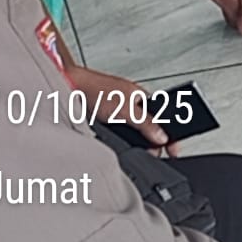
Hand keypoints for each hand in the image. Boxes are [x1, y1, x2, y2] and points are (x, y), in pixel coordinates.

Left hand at [65, 65, 179, 153]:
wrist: (68, 89)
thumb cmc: (95, 89)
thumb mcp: (125, 110)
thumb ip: (145, 123)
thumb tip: (161, 136)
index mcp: (141, 96)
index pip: (162, 116)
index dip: (169, 133)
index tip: (173, 149)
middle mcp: (132, 103)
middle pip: (150, 126)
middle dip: (152, 140)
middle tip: (152, 152)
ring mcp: (119, 112)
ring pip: (135, 132)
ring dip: (135, 141)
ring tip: (134, 146)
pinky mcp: (107, 119)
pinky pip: (121, 134)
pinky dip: (121, 140)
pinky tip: (118, 142)